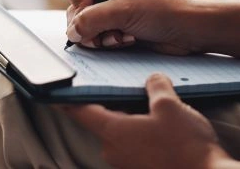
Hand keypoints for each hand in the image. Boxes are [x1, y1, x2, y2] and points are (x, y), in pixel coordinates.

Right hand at [62, 0, 196, 54]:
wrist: (187, 31)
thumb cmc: (164, 12)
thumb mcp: (124, 12)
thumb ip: (91, 20)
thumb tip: (72, 32)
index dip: (80, 5)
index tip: (98, 14)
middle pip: (75, 9)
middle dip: (92, 26)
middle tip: (110, 31)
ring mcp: (109, 6)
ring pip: (83, 26)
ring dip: (101, 36)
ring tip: (123, 36)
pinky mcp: (114, 24)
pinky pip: (95, 36)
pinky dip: (108, 41)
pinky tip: (127, 39)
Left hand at [64, 73, 230, 168]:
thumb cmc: (185, 146)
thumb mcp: (171, 106)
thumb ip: (156, 87)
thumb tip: (153, 80)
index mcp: (113, 131)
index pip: (81, 112)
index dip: (67, 100)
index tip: (53, 93)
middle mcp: (113, 151)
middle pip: (104, 122)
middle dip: (115, 106)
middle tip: (128, 90)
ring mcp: (127, 164)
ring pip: (122, 135)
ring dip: (133, 122)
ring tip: (154, 110)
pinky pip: (135, 148)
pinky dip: (144, 136)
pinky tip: (163, 131)